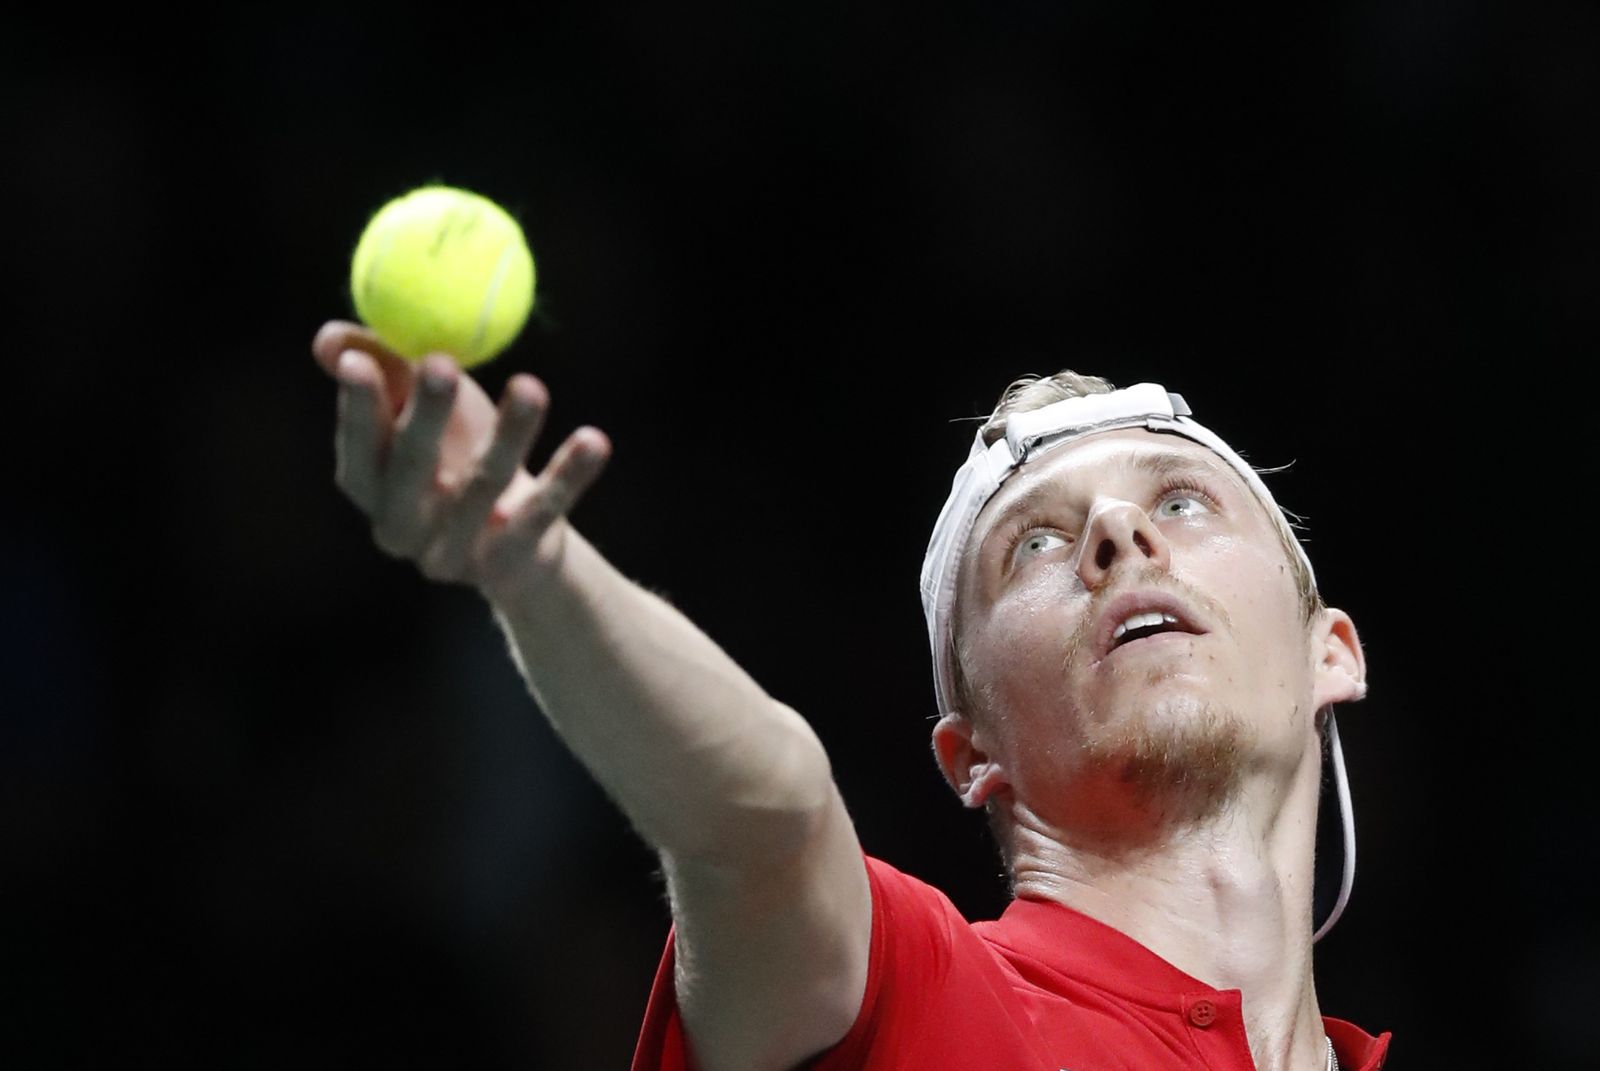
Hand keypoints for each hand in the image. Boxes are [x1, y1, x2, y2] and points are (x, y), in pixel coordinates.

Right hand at [311, 321, 610, 605]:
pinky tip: (593, 440)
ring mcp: (454, 552)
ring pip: (483, 486)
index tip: (361, 363)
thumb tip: (330, 339)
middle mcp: (402, 527)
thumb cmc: (461, 456)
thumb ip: (384, 371)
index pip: (357, 449)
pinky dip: (568, 475)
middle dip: (424, 414)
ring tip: (530, 386)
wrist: (522, 547)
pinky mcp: (509, 563)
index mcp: (371, 489)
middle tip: (440, 362)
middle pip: (411, 469)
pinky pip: (541, 513)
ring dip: (508, 432)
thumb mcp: (423, 411)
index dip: (356, 408)